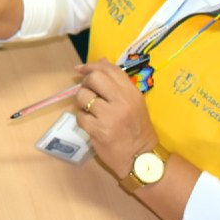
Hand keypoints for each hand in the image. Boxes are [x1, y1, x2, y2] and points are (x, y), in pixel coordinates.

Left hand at [72, 59, 158, 176]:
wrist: (140, 158)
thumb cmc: (136, 129)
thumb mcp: (133, 103)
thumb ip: (117, 83)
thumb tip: (100, 61)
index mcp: (131, 93)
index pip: (109, 69)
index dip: (92, 66)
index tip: (81, 69)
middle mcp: (121, 101)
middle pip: (94, 78)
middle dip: (85, 83)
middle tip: (88, 92)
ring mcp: (109, 116)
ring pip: (83, 96)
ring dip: (82, 103)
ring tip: (90, 111)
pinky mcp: (98, 130)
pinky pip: (79, 116)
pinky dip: (82, 119)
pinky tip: (90, 124)